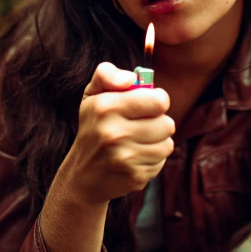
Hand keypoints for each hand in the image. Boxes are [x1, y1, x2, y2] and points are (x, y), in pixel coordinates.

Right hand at [56, 62, 174, 205]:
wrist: (83, 176)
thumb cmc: (94, 127)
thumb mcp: (92, 96)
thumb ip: (107, 75)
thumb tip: (130, 78)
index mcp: (105, 107)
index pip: (158, 101)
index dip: (158, 101)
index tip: (149, 104)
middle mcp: (113, 133)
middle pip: (167, 123)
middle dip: (158, 123)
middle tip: (142, 125)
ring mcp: (124, 157)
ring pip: (167, 143)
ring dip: (157, 142)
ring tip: (138, 142)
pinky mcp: (134, 176)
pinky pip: (161, 161)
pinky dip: (152, 159)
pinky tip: (135, 158)